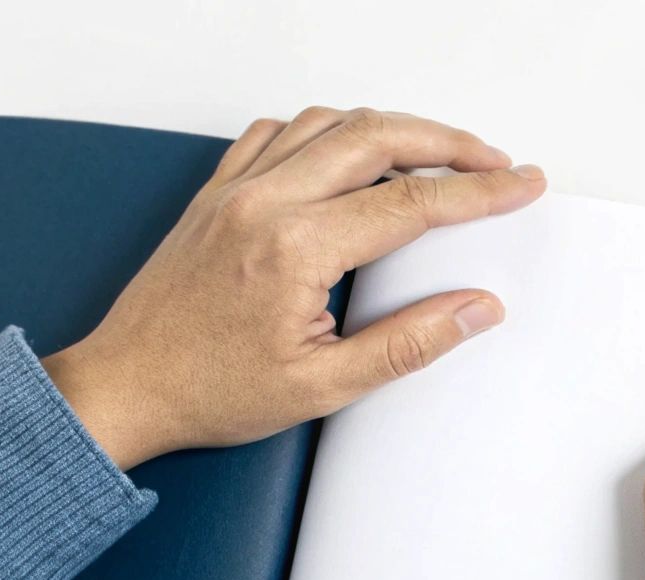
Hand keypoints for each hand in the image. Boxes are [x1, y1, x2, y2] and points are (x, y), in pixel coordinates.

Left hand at [40, 107, 547, 468]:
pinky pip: (277, 132)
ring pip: (329, 123)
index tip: (520, 183)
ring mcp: (235, 190)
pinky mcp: (216, 193)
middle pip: (377, 138)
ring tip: (437, 152)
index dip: (481, 190)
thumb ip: (409, 343)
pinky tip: (350, 152)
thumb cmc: (209, 390)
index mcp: (296, 248)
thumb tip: (475, 310)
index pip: (413, 202)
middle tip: (493, 160)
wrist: (124, 388)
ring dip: (392, 129)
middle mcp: (263, 204)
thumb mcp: (325, 387)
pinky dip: (326, 130)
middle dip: (449, 142)